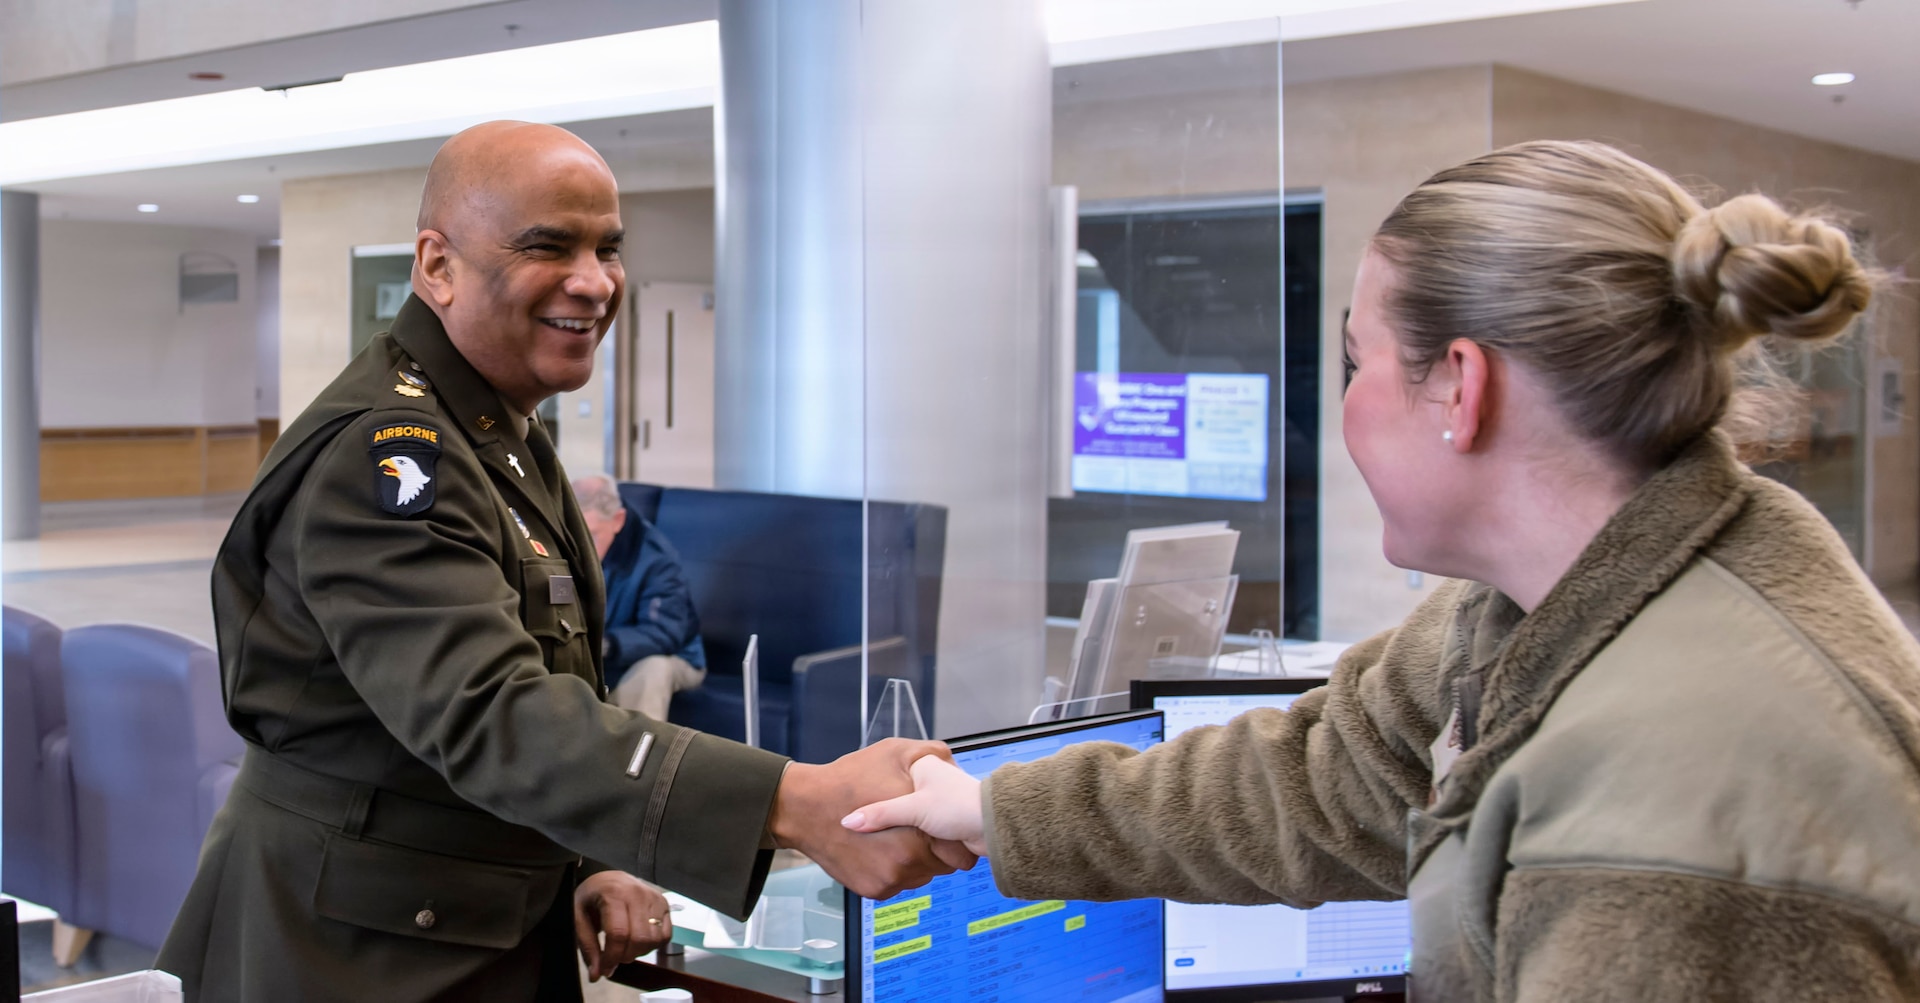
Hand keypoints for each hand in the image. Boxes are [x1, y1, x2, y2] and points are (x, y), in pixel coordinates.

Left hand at [573, 870, 672, 981]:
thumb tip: (596, 975)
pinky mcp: (664, 903)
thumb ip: (587, 946)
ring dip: (640, 952)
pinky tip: (639, 940)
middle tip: (614, 957)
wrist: (607, 878)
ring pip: (655, 939)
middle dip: (626, 956)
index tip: (604, 968)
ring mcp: (654, 897)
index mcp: (613, 893)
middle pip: (640, 938)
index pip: (618, 934)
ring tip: (626, 947)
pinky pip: (665, 935)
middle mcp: (638, 893)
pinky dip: (653, 945)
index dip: (612, 957)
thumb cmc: (592, 897)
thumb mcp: (578, 918)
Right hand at [769, 738, 978, 898]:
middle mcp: (908, 860)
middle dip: (934, 847)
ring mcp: (891, 879)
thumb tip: (954, 763)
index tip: (941, 824)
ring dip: (915, 860)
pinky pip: (899, 884)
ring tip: (894, 835)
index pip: (960, 849)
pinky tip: (879, 848)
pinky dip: (894, 870)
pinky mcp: (875, 890)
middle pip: (942, 865)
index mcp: (920, 828)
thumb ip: (931, 755)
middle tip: (913, 826)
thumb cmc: (848, 778)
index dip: (952, 834)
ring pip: (921, 876)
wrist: (803, 807)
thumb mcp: (894, 753)